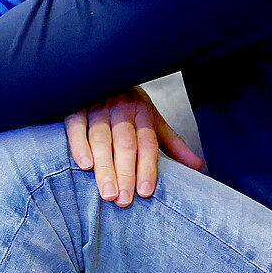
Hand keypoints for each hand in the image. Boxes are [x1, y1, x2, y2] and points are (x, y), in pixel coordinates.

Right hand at [64, 88, 206, 206]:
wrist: (98, 73)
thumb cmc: (127, 103)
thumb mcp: (152, 119)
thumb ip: (171, 143)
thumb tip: (197, 166)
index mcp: (142, 112)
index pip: (147, 143)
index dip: (147, 167)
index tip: (144, 192)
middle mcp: (121, 108)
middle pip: (125, 143)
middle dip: (125, 173)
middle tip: (123, 200)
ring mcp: (97, 106)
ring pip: (101, 139)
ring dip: (104, 167)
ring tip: (107, 193)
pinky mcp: (75, 107)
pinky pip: (77, 127)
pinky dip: (79, 146)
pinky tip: (84, 165)